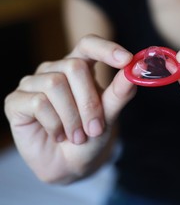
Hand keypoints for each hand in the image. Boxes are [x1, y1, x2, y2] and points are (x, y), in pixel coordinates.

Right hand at [4, 35, 135, 183]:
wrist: (69, 164)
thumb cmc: (90, 135)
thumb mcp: (109, 115)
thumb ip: (120, 93)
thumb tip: (134, 71)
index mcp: (79, 66)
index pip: (89, 43)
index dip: (107, 49)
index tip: (127, 60)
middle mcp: (55, 69)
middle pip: (74, 67)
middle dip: (90, 102)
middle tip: (95, 129)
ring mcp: (33, 83)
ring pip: (55, 84)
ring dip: (72, 117)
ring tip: (77, 136)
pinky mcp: (16, 100)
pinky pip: (38, 103)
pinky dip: (55, 124)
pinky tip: (58, 135)